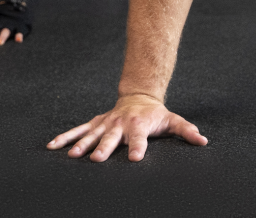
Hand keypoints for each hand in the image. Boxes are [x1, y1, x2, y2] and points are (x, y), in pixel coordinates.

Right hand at [47, 94, 207, 161]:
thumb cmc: (156, 114)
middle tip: (97, 158)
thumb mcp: (172, 120)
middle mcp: (120, 124)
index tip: (136, 158)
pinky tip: (52, 147)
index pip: (140, 138)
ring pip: (92, 134)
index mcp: (139, 125)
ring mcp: (106, 123)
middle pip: (112, 138)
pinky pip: (78, 130)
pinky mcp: (95, 123)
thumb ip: (186, 131)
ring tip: (73, 155)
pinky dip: (65, 137)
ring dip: (82, 144)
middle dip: (105, 147)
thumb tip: (203, 141)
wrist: (139, 97)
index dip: (139, 147)